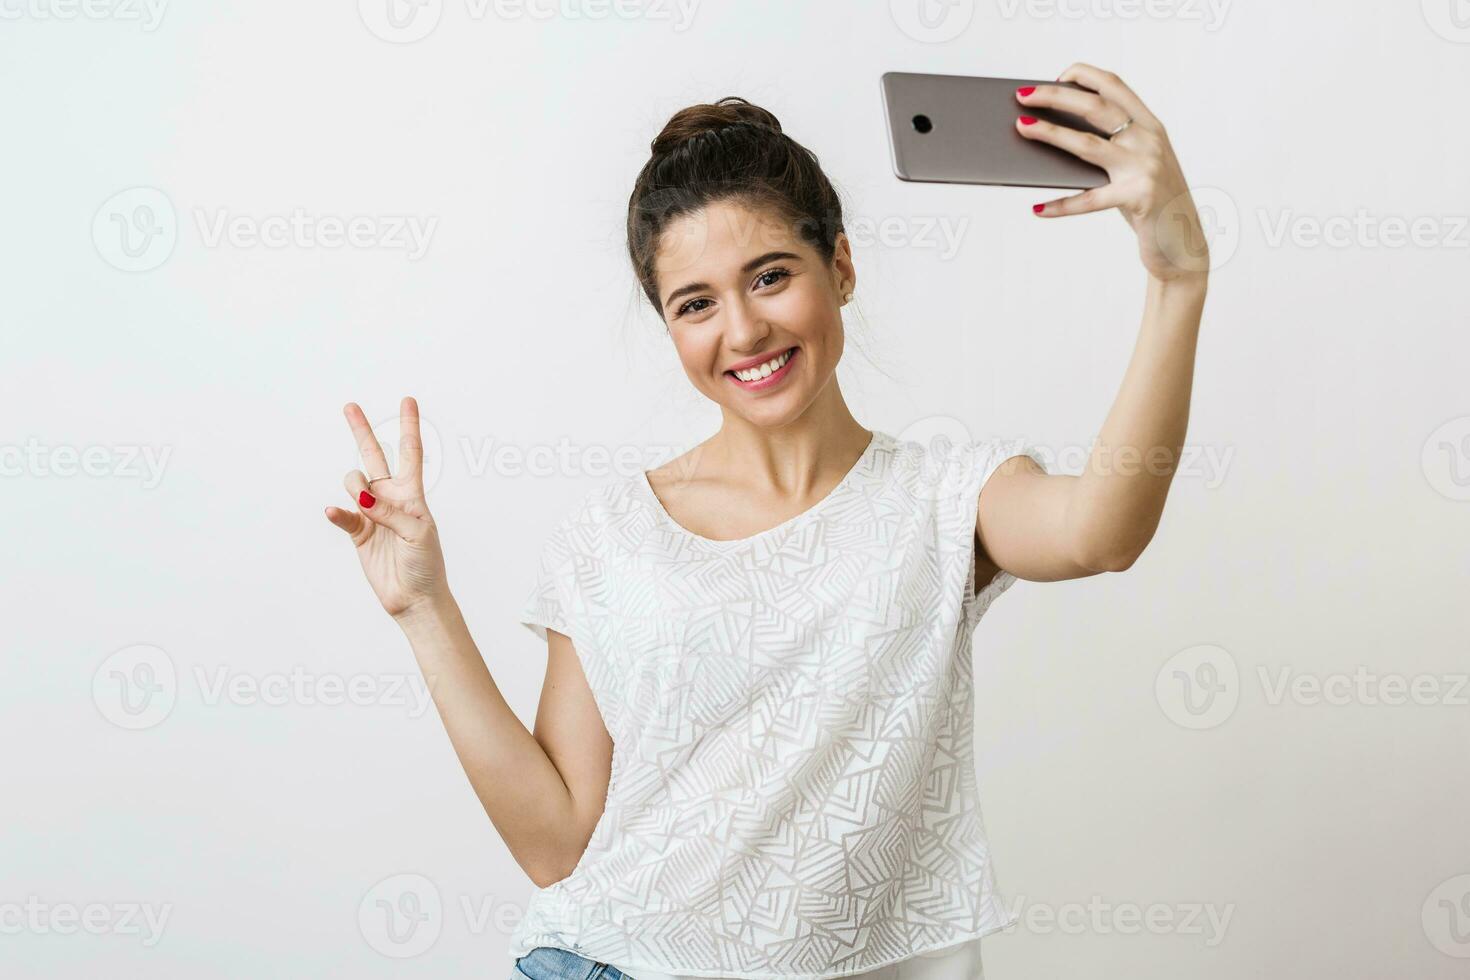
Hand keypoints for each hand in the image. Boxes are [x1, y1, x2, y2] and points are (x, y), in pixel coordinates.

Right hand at [324, 396, 447, 620]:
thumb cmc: (426, 564)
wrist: (415, 597)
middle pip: (374, 456)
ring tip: (364, 505)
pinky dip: (337, 512)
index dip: (409, 426)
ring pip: (355, 483)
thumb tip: (364, 498)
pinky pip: (342, 514)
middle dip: (362, 431)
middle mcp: (390, 498)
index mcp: (412, 494)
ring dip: (355, 486)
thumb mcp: (419, 534)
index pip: (410, 453)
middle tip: (350, 406)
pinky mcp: (358, 533)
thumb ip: (392, 512)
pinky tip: (335, 512)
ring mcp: (372, 514)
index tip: (408, 400)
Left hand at [1015, 63, 1208, 282]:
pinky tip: (1037, 208)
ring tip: (1021, 129)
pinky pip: (1090, 200)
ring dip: (1050, 134)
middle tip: (1022, 95)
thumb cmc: (1150, 204)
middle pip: (1095, 106)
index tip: (1057, 76)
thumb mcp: (1135, 168)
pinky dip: (1061, 206)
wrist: (1184, 245)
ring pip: (1087, 144)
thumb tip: (1053, 139)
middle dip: (1055, 96)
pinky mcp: (1139, 197)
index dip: (1085, 75)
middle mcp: (1149, 140)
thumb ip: (1108, 151)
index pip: (1116, 86)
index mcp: (1150, 126)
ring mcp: (1145, 167)